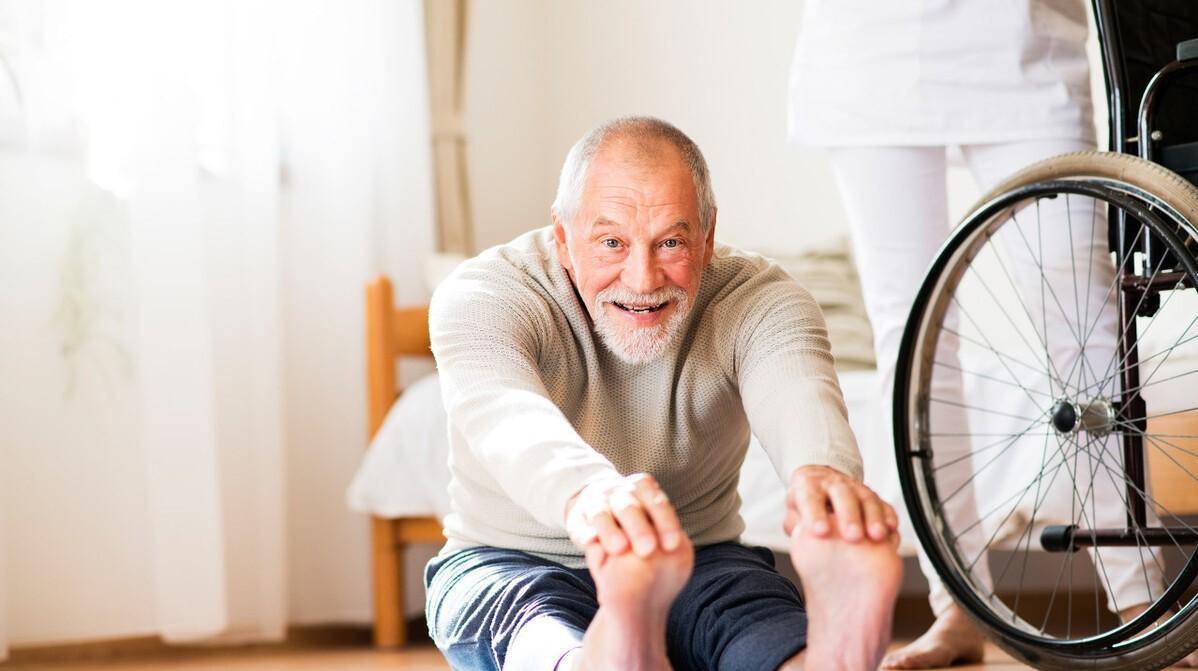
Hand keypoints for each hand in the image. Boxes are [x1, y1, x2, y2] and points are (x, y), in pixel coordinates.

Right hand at [564, 473, 684, 557]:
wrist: (595, 502)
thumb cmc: (635, 517)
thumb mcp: (651, 515)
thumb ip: (661, 528)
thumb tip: (677, 548)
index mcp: (642, 488)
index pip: (656, 503)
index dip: (665, 523)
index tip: (673, 546)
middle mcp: (618, 492)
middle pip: (629, 507)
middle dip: (639, 529)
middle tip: (648, 550)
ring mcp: (596, 503)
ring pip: (602, 514)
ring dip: (610, 531)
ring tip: (620, 549)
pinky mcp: (577, 519)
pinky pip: (580, 525)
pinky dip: (586, 534)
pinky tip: (591, 543)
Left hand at [784, 465, 897, 542]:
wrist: (820, 484)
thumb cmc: (805, 504)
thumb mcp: (794, 513)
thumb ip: (795, 524)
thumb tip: (800, 537)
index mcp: (809, 486)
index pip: (810, 498)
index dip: (815, 514)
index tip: (820, 532)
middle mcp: (833, 484)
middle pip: (843, 495)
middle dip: (849, 516)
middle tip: (853, 536)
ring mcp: (855, 488)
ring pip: (866, 498)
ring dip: (873, 517)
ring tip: (878, 536)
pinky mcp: (872, 496)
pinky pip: (883, 503)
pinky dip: (889, 515)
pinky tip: (892, 529)